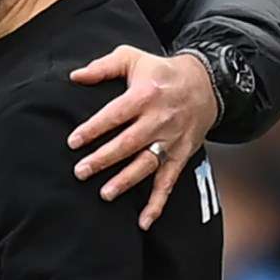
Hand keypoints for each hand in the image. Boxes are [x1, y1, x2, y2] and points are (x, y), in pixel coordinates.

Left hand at [67, 46, 216, 229]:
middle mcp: (159, 120)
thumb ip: (102, 67)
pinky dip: (157, 204)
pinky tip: (144, 221)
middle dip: (103, 159)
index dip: (93, 129)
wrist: (206, 84)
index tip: (73, 142)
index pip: (115, 115)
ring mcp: (171, 140)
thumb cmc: (161, 71)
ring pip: (147, 164)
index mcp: (145, 95)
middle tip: (80, 172)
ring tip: (105, 194)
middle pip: (128, 143)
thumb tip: (74, 76)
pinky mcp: (180, 156)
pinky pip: (169, 183)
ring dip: (126, 181)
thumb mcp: (133, 58)